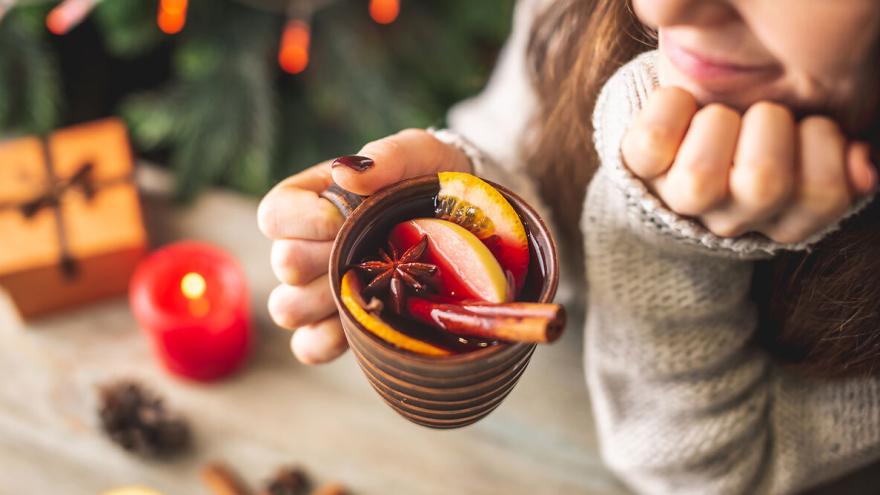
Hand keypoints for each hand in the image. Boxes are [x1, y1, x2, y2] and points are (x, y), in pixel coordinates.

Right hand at [257, 129, 470, 363]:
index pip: (273, 214)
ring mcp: (320, 290)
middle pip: (284, 266)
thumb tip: (345, 172)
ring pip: (288, 308)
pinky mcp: (339, 328)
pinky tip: (362, 326)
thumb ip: (386, 156)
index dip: (302, 220)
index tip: (342, 218)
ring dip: (326, 301)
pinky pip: (308, 346)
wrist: (470, 221)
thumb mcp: (417, 154)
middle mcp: (307, 246)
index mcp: (312, 201)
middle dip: (324, 260)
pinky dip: (328, 340)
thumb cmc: (432, 178)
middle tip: (367, 252)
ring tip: (370, 287)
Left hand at [621, 88, 876, 243]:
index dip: (824, 142)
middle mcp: (730, 219)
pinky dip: (670, 107)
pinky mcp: (639, 169)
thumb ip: (841, 159)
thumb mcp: (811, 143)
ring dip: (718, 122)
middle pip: (763, 182)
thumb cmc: (763, 131)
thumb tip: (860, 169)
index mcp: (784, 216)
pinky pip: (650, 141)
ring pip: (700, 176)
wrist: (691, 125)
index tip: (806, 126)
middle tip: (762, 114)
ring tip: (721, 114)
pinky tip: (684, 104)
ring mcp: (680, 199)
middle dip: (771, 125)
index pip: (823, 193)